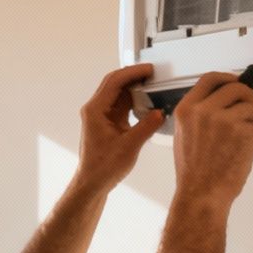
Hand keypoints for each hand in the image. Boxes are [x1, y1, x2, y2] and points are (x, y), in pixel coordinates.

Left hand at [75, 64, 166, 192]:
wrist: (92, 183)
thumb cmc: (102, 168)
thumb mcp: (130, 146)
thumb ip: (146, 127)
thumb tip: (159, 113)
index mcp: (95, 111)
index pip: (114, 82)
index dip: (133, 72)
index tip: (148, 69)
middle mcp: (95, 110)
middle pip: (114, 84)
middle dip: (134, 76)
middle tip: (152, 74)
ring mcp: (100, 116)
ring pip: (118, 94)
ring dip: (134, 89)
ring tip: (151, 86)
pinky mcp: (107, 123)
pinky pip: (121, 105)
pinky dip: (133, 101)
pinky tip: (145, 103)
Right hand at [169, 71, 252, 210]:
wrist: (201, 195)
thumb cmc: (194, 173)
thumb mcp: (184, 135)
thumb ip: (200, 114)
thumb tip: (223, 101)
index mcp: (187, 109)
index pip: (210, 79)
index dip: (228, 78)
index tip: (236, 82)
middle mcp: (203, 110)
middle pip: (236, 87)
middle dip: (249, 99)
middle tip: (250, 114)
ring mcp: (223, 120)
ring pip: (252, 108)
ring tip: (248, 142)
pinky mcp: (242, 132)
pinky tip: (251, 152)